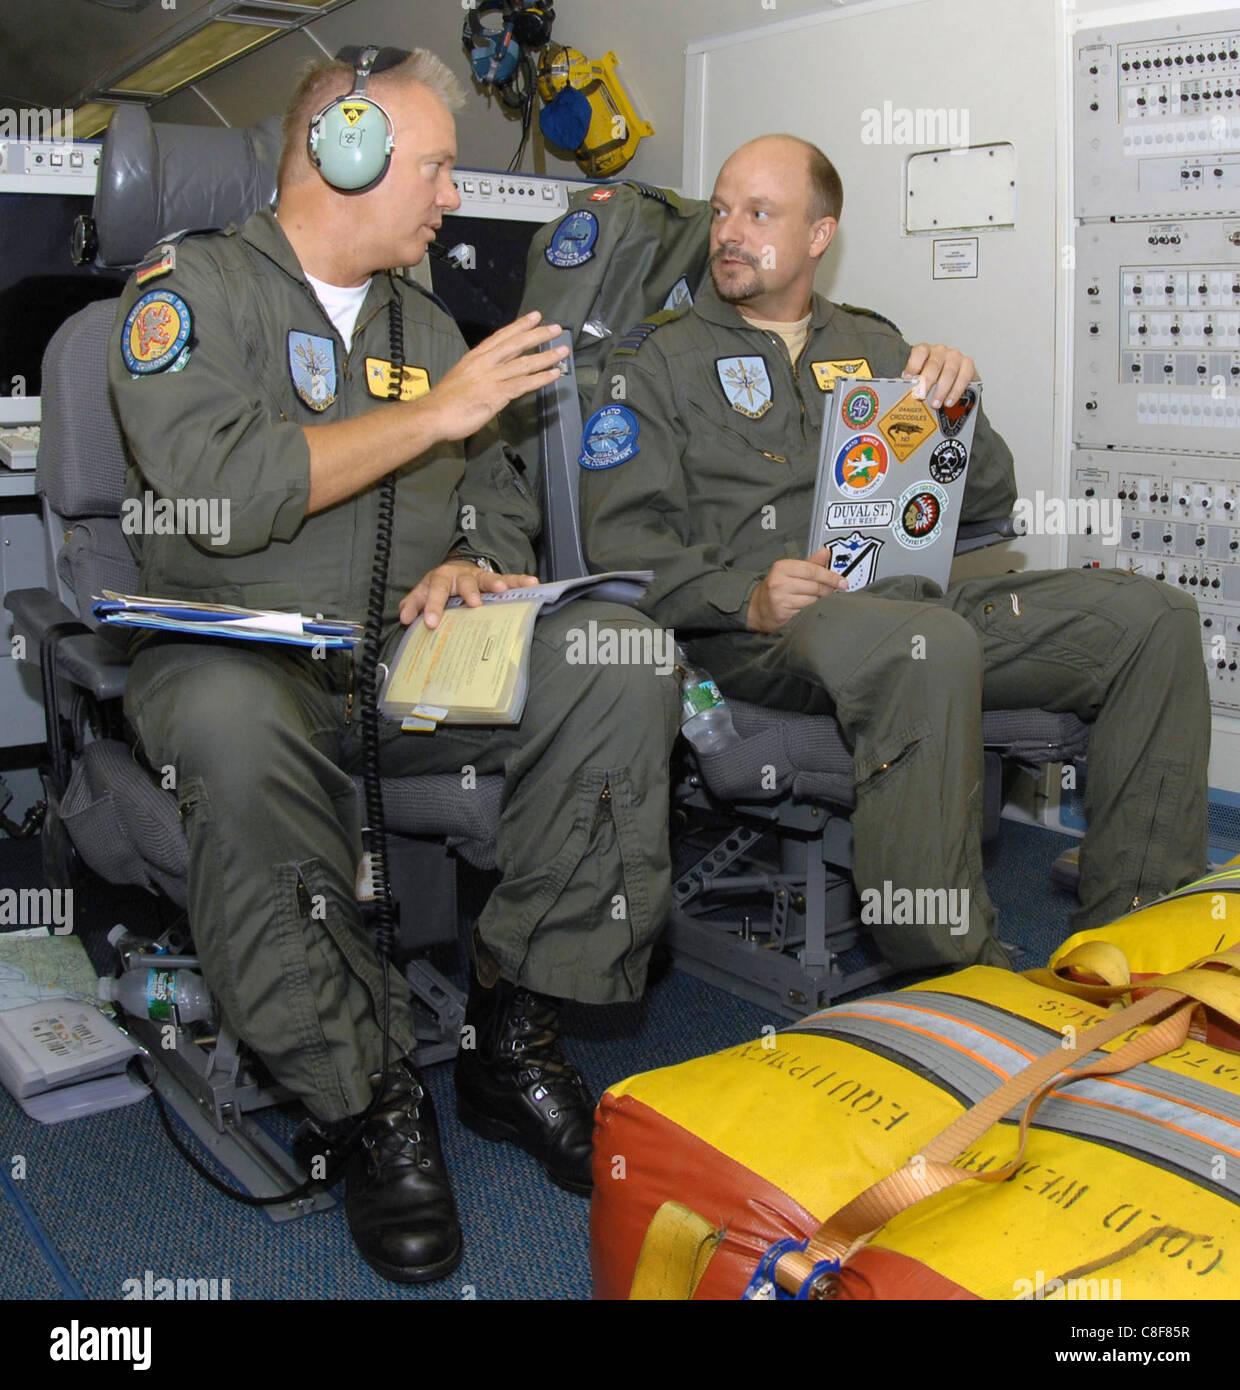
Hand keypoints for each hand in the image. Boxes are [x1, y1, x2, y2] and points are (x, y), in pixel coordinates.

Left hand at [399, 560, 538, 628]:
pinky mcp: (494, 580)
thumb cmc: (439, 586)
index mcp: (440, 579)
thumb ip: (413, 604)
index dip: (433, 606)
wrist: (456, 569)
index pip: (435, 591)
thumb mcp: (422, 593)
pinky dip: (519, 581)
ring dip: (495, 583)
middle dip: (468, 592)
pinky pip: (509, 579)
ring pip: (487, 578)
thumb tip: (405, 618)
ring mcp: (478, 577)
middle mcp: (460, 575)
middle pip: (463, 582)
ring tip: (502, 589)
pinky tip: (532, 583)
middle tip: (473, 604)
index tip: (431, 623)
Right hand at [425, 311, 568, 442]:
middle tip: (556, 328)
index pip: (501, 336)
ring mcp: (492, 377)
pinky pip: (524, 384)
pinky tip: (554, 375)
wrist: (432, 415)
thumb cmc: (444, 402)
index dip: (519, 326)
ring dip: (546, 356)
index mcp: (475, 358)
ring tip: (563, 351)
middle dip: (538, 335)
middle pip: (516, 344)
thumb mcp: (461, 380)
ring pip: (524, 363)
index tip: (535, 316)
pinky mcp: (497, 394)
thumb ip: (478, 376)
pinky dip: (541, 378)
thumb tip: (491, 380)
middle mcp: (485, 363)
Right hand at [746, 547, 846, 632]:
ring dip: (821, 601)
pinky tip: (812, 609)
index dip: (830, 576)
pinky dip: (812, 610)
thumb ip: (810, 563)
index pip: (813, 570)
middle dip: (829, 589)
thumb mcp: (791, 571)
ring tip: (821, 599)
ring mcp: (779, 599)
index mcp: (782, 567)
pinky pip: (806, 612)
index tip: (842, 581)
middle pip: (815, 586)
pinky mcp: (782, 614)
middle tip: (836, 591)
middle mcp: (779, 582)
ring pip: (812, 600)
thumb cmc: (776, 588)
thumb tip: (826, 552)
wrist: (757, 608)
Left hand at [901, 343, 975, 409]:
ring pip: (949, 372)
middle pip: (934, 364)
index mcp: (925, 351)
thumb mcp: (918, 379)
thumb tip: (898, 389)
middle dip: (926, 381)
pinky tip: (949, 401)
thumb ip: (909, 383)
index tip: (908, 379)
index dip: (913, 365)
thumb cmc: (932, 380)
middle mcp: (940, 351)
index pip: (919, 352)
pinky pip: (964, 377)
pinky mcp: (968, 365)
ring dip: (942, 390)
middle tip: (920, 395)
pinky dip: (956, 391)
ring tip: (935, 404)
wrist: (953, 382)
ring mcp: (955, 356)